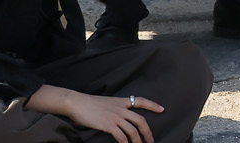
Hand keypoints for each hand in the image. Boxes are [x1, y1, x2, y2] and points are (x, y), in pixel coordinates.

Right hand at [30, 85, 162, 142]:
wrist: (77, 103)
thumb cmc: (88, 104)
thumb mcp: (105, 103)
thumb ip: (113, 109)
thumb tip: (116, 120)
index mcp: (121, 101)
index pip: (141, 100)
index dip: (152, 105)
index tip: (162, 109)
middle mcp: (121, 108)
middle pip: (140, 120)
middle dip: (147, 131)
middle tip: (151, 140)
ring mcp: (116, 116)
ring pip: (133, 131)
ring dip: (138, 141)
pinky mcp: (109, 125)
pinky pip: (121, 137)